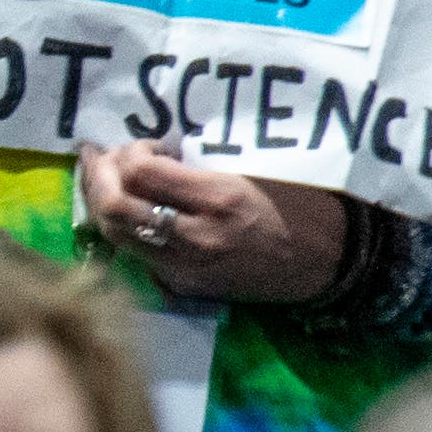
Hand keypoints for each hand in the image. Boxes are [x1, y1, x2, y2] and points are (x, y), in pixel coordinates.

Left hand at [71, 144, 337, 308]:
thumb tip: (147, 153)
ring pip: (114, 234)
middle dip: (98, 174)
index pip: (140, 171)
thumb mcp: (256, 170)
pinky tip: (123, 210)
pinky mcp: (185, 287)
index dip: (130, 151)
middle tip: (99, 154)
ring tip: (101, 177)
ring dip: (99, 201)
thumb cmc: (302, 204)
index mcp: (219, 199)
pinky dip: (120, 229)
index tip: (145, 144)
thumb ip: (199, 164)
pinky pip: (135, 255)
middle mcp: (196, 237)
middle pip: (114, 206)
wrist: (334, 261)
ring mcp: (187, 268)